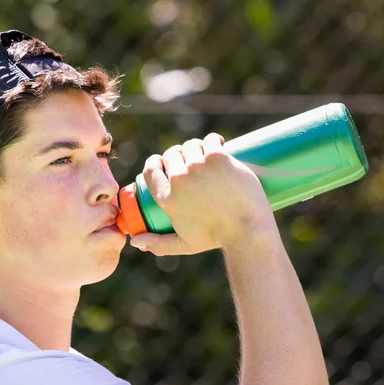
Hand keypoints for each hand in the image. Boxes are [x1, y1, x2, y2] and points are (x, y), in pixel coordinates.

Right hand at [129, 133, 277, 255]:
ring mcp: (198, 166)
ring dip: (196, 147)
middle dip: (178, 155)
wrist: (248, 230)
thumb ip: (157, 245)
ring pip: (191, 145)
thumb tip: (135, 241)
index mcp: (167, 197)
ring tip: (205, 156)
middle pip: (171, 154)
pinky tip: (216, 143)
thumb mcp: (183, 244)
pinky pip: (210, 139)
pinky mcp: (218, 157)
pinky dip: (213, 140)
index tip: (165, 163)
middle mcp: (179, 179)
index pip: (151, 169)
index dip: (156, 162)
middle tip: (191, 162)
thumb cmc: (216, 238)